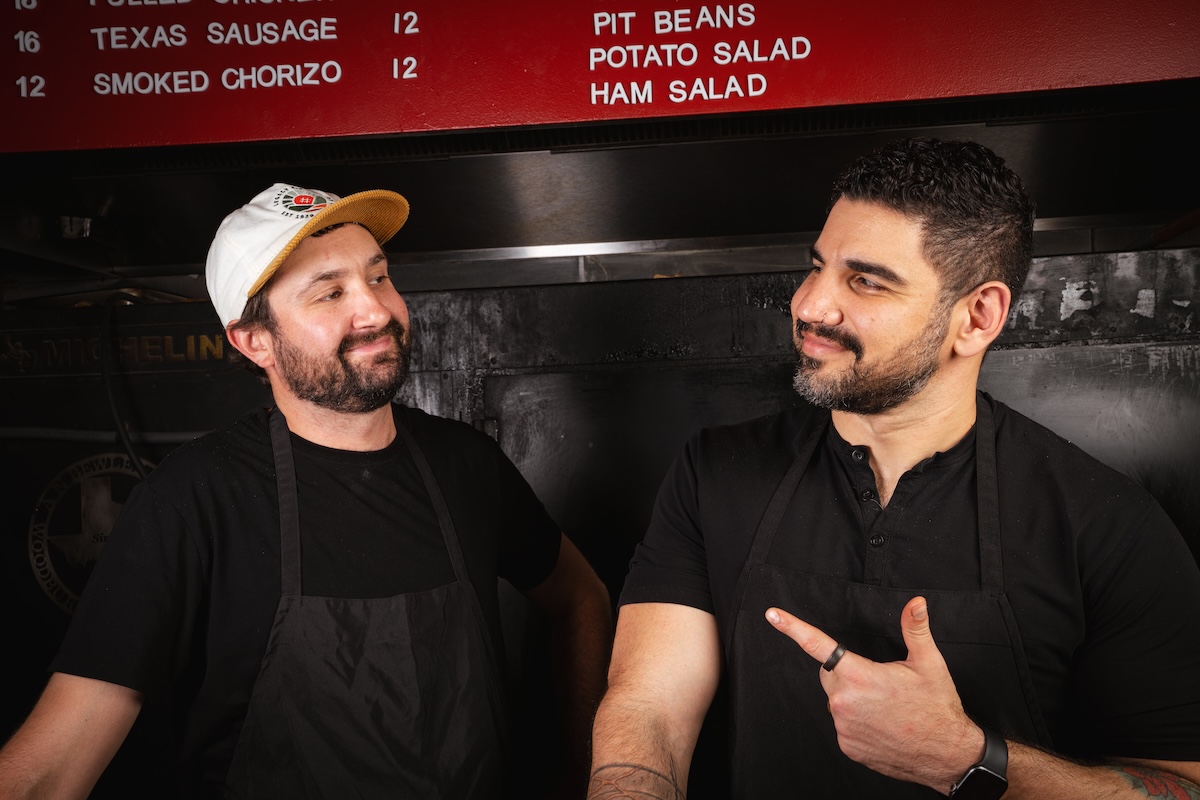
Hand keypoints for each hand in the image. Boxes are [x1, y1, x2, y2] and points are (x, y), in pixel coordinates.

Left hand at [765, 596, 982, 792]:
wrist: (946, 754)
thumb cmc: (936, 707)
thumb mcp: (928, 663)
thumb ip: (915, 629)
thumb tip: (916, 603)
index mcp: (859, 675)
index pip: (818, 645)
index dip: (792, 627)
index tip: (772, 615)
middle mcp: (844, 701)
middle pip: (829, 674)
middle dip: (846, 672)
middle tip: (878, 682)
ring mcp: (843, 727)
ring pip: (837, 701)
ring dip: (853, 699)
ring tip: (884, 707)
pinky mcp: (847, 746)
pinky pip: (843, 725)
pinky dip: (856, 722)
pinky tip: (880, 725)